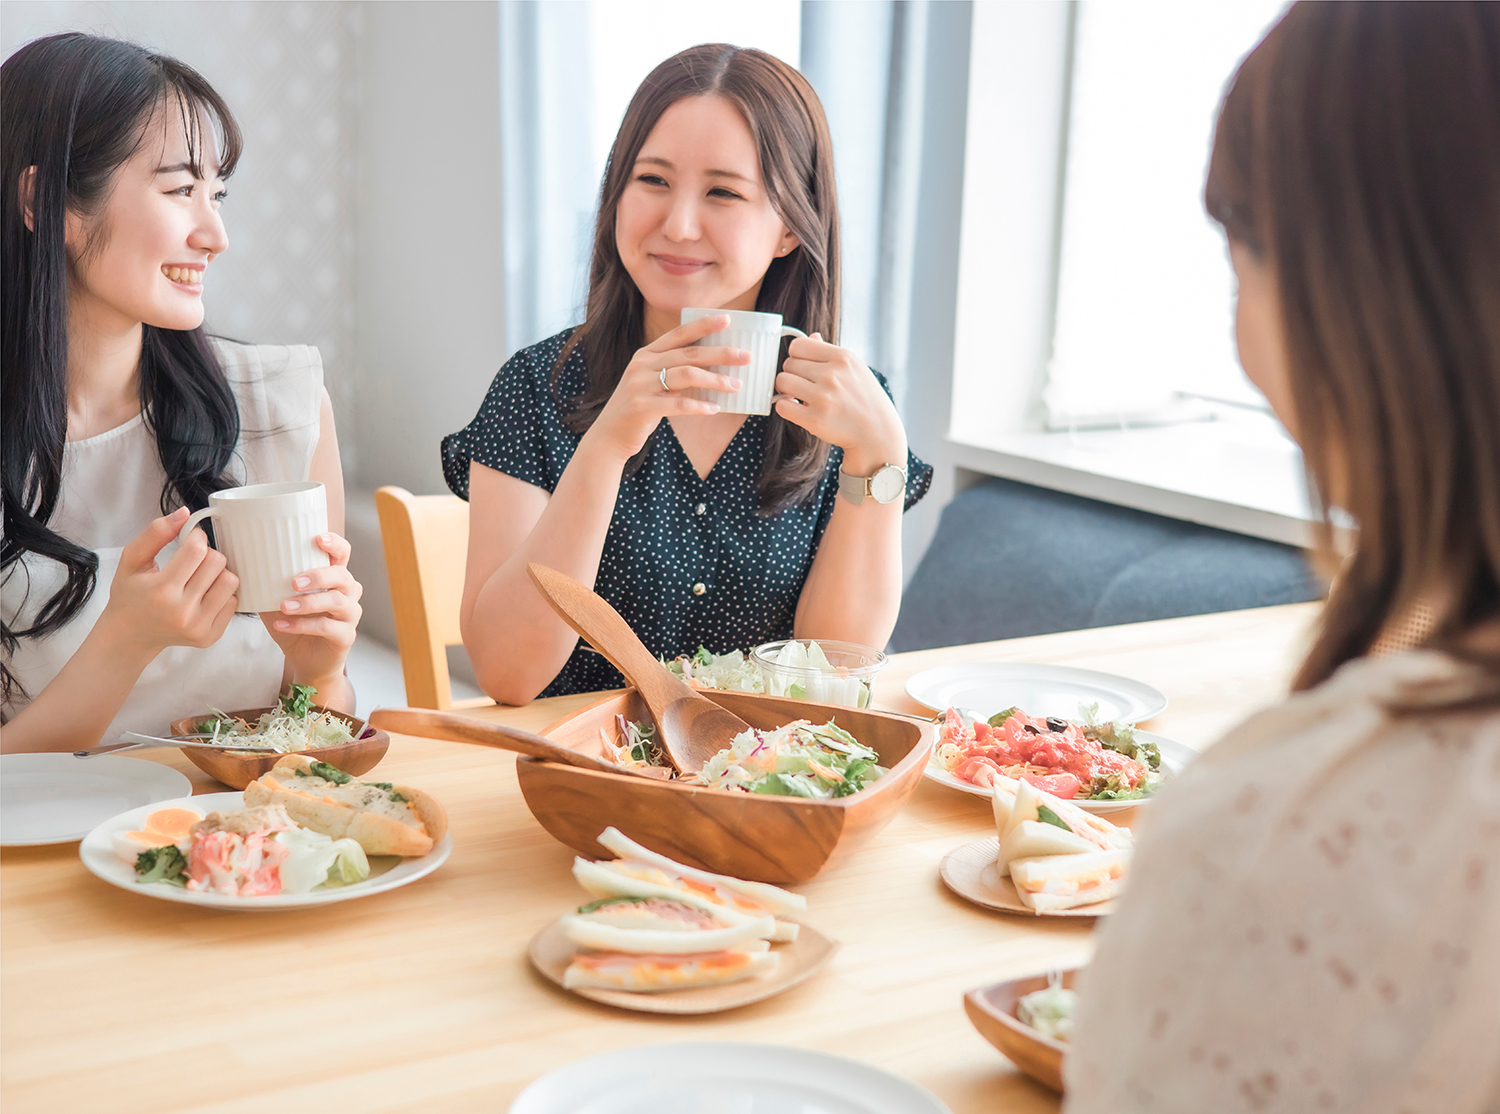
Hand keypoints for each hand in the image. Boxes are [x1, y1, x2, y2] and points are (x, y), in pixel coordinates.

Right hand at [98, 507, 240, 657]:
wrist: (129, 635)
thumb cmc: (129, 594)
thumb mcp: (131, 560)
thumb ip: (155, 533)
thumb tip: (185, 513)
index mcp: (161, 591)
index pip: (197, 550)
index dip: (196, 537)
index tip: (189, 539)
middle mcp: (182, 612)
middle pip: (217, 563)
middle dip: (207, 554)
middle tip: (192, 560)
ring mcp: (198, 627)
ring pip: (231, 581)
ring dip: (218, 573)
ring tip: (199, 577)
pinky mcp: (210, 636)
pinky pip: (234, 602)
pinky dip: (221, 593)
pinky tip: (203, 595)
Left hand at [261, 533, 361, 688]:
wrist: (306, 660)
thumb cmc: (295, 624)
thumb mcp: (278, 600)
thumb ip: (268, 583)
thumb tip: (240, 564)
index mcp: (334, 577)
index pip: (342, 553)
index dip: (334, 543)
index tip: (317, 539)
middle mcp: (347, 593)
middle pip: (342, 576)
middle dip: (318, 576)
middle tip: (292, 582)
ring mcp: (349, 615)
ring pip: (337, 601)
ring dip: (308, 602)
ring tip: (284, 606)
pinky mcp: (346, 636)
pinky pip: (328, 627)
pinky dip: (303, 625)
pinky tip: (283, 624)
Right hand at [584, 314, 750, 461]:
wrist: (609, 436)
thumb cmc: (639, 408)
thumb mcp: (652, 383)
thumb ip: (674, 372)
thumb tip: (712, 366)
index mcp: (646, 354)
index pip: (679, 334)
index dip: (703, 325)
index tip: (727, 320)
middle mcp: (642, 365)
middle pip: (689, 354)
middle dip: (721, 353)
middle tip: (746, 356)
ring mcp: (640, 385)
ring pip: (686, 375)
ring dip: (715, 381)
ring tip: (736, 386)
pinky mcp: (642, 407)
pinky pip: (678, 404)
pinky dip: (699, 406)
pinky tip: (715, 409)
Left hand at [775, 334, 907, 475]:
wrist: (877, 433)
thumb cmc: (864, 399)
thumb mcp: (854, 369)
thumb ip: (829, 353)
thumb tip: (810, 337)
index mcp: (842, 357)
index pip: (798, 345)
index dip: (797, 357)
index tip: (803, 367)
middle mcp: (832, 375)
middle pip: (788, 364)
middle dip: (793, 374)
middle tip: (805, 386)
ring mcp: (823, 397)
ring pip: (782, 381)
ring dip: (787, 390)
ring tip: (800, 397)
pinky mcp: (814, 419)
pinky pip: (781, 406)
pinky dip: (786, 408)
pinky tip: (798, 410)